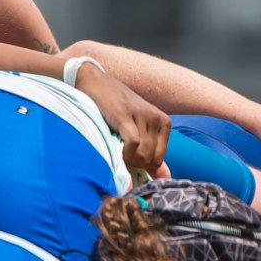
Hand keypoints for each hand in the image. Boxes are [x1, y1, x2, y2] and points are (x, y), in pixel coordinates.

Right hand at [73, 63, 169, 177]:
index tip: (130, 160)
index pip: (160, 158)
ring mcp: (142, 115)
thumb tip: (164, 176)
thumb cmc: (115, 109)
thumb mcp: (138, 129)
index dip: (144, 165)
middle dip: (136, 164)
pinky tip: (117, 150)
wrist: (95, 84)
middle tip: (122, 156)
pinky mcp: (125, 115)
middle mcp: (155, 118)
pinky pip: (133, 143)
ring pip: (143, 152)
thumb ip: (152, 153)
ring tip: (118, 150)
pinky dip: (125, 152)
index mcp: (163, 122)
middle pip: (151, 157)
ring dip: (128, 159)